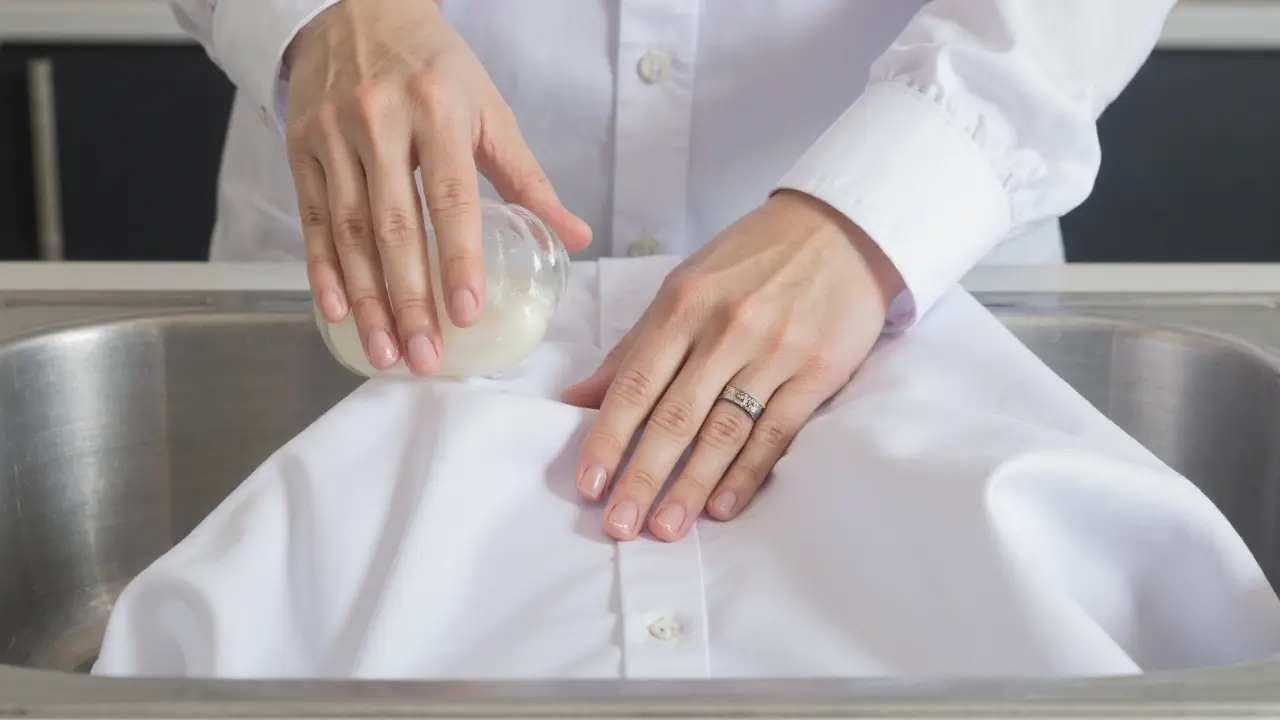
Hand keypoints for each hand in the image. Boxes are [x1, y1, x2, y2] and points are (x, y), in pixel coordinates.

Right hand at [284, 0, 591, 375]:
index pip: (450, 197)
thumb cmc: (434, 65)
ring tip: (386, 352)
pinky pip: (310, 219)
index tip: (465, 314)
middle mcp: (379, 120)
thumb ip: (528, 177)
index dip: (458, 260)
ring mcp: (333, 134)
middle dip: (409, 300)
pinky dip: (322, 271)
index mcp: (437, 108)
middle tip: (424, 357)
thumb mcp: (488, 109)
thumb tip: (575, 236)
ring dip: (366, 300)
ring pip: (349, 232)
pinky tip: (335, 313)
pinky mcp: (300, 146)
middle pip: (394, 226)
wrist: (354, 9)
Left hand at [563, 190, 905, 540]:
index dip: (608, 437)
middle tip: (618, 525)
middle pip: (675, 415)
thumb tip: (578, 397)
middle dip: (642, 475)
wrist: (842, 230)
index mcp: (684, 304)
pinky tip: (722, 506)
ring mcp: (776, 351)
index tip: (588, 484)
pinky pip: (775, 432)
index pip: (636, 383)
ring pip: (724, 430)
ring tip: (665, 528)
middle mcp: (727, 328)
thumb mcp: (686, 285)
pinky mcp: (818, 371)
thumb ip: (635, 346)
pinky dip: (746, 473)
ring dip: (690, 486)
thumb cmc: (753, 259)